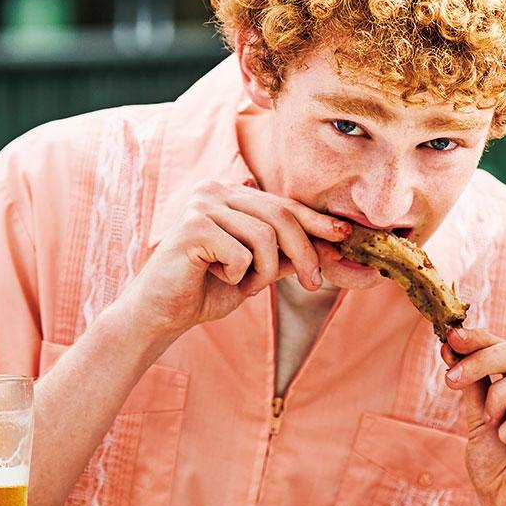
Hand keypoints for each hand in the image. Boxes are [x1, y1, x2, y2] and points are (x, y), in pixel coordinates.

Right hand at [123, 180, 350, 338]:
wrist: (162, 314)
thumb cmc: (207, 290)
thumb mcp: (258, 271)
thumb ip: (289, 256)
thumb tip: (335, 247)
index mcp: (230, 194)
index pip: (283, 204)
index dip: (316, 221)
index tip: (344, 235)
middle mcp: (215, 191)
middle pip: (280, 216)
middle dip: (304, 252)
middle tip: (312, 283)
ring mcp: (201, 205)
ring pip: (264, 236)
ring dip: (264, 272)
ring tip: (245, 285)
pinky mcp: (191, 227)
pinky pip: (241, 253)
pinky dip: (239, 276)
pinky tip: (218, 278)